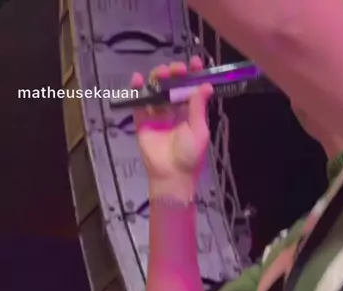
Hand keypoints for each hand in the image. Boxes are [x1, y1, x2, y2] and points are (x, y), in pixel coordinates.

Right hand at [132, 56, 212, 196]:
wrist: (172, 175)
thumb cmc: (190, 155)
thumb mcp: (199, 130)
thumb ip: (199, 107)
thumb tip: (205, 85)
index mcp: (190, 113)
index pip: (191, 89)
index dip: (193, 74)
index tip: (195, 62)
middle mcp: (174, 111)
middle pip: (172, 86)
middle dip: (174, 74)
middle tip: (177, 70)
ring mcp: (157, 116)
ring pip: (156, 91)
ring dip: (158, 78)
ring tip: (161, 74)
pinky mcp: (142, 122)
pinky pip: (138, 103)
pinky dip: (136, 90)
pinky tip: (138, 79)